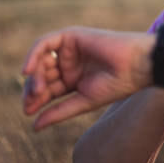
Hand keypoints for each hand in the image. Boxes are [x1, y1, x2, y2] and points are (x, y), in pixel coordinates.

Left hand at [21, 27, 152, 129]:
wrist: (136, 65)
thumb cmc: (116, 84)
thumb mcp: (83, 102)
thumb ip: (59, 111)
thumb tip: (34, 126)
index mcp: (74, 78)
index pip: (48, 88)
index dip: (36, 100)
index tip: (28, 113)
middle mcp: (69, 62)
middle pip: (41, 74)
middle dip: (33, 88)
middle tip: (29, 103)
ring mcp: (69, 48)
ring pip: (41, 60)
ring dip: (35, 75)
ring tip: (36, 91)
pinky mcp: (71, 35)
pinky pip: (45, 44)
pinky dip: (33, 55)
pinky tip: (27, 71)